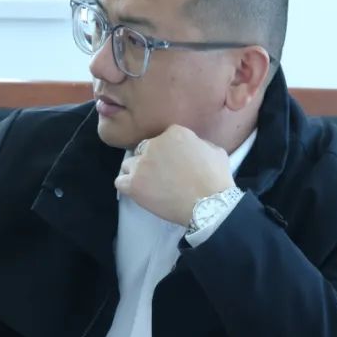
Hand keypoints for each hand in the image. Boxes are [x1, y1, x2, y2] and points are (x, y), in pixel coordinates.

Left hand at [114, 125, 233, 225]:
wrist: (208, 204)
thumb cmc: (216, 179)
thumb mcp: (215, 150)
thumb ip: (198, 143)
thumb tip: (192, 146)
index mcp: (174, 132)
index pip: (162, 138)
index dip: (167, 151)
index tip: (173, 162)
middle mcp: (154, 144)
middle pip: (144, 150)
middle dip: (151, 161)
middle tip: (161, 175)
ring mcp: (142, 164)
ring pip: (129, 164)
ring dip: (138, 172)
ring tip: (149, 185)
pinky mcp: (134, 184)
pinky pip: (120, 181)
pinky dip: (127, 186)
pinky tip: (138, 191)